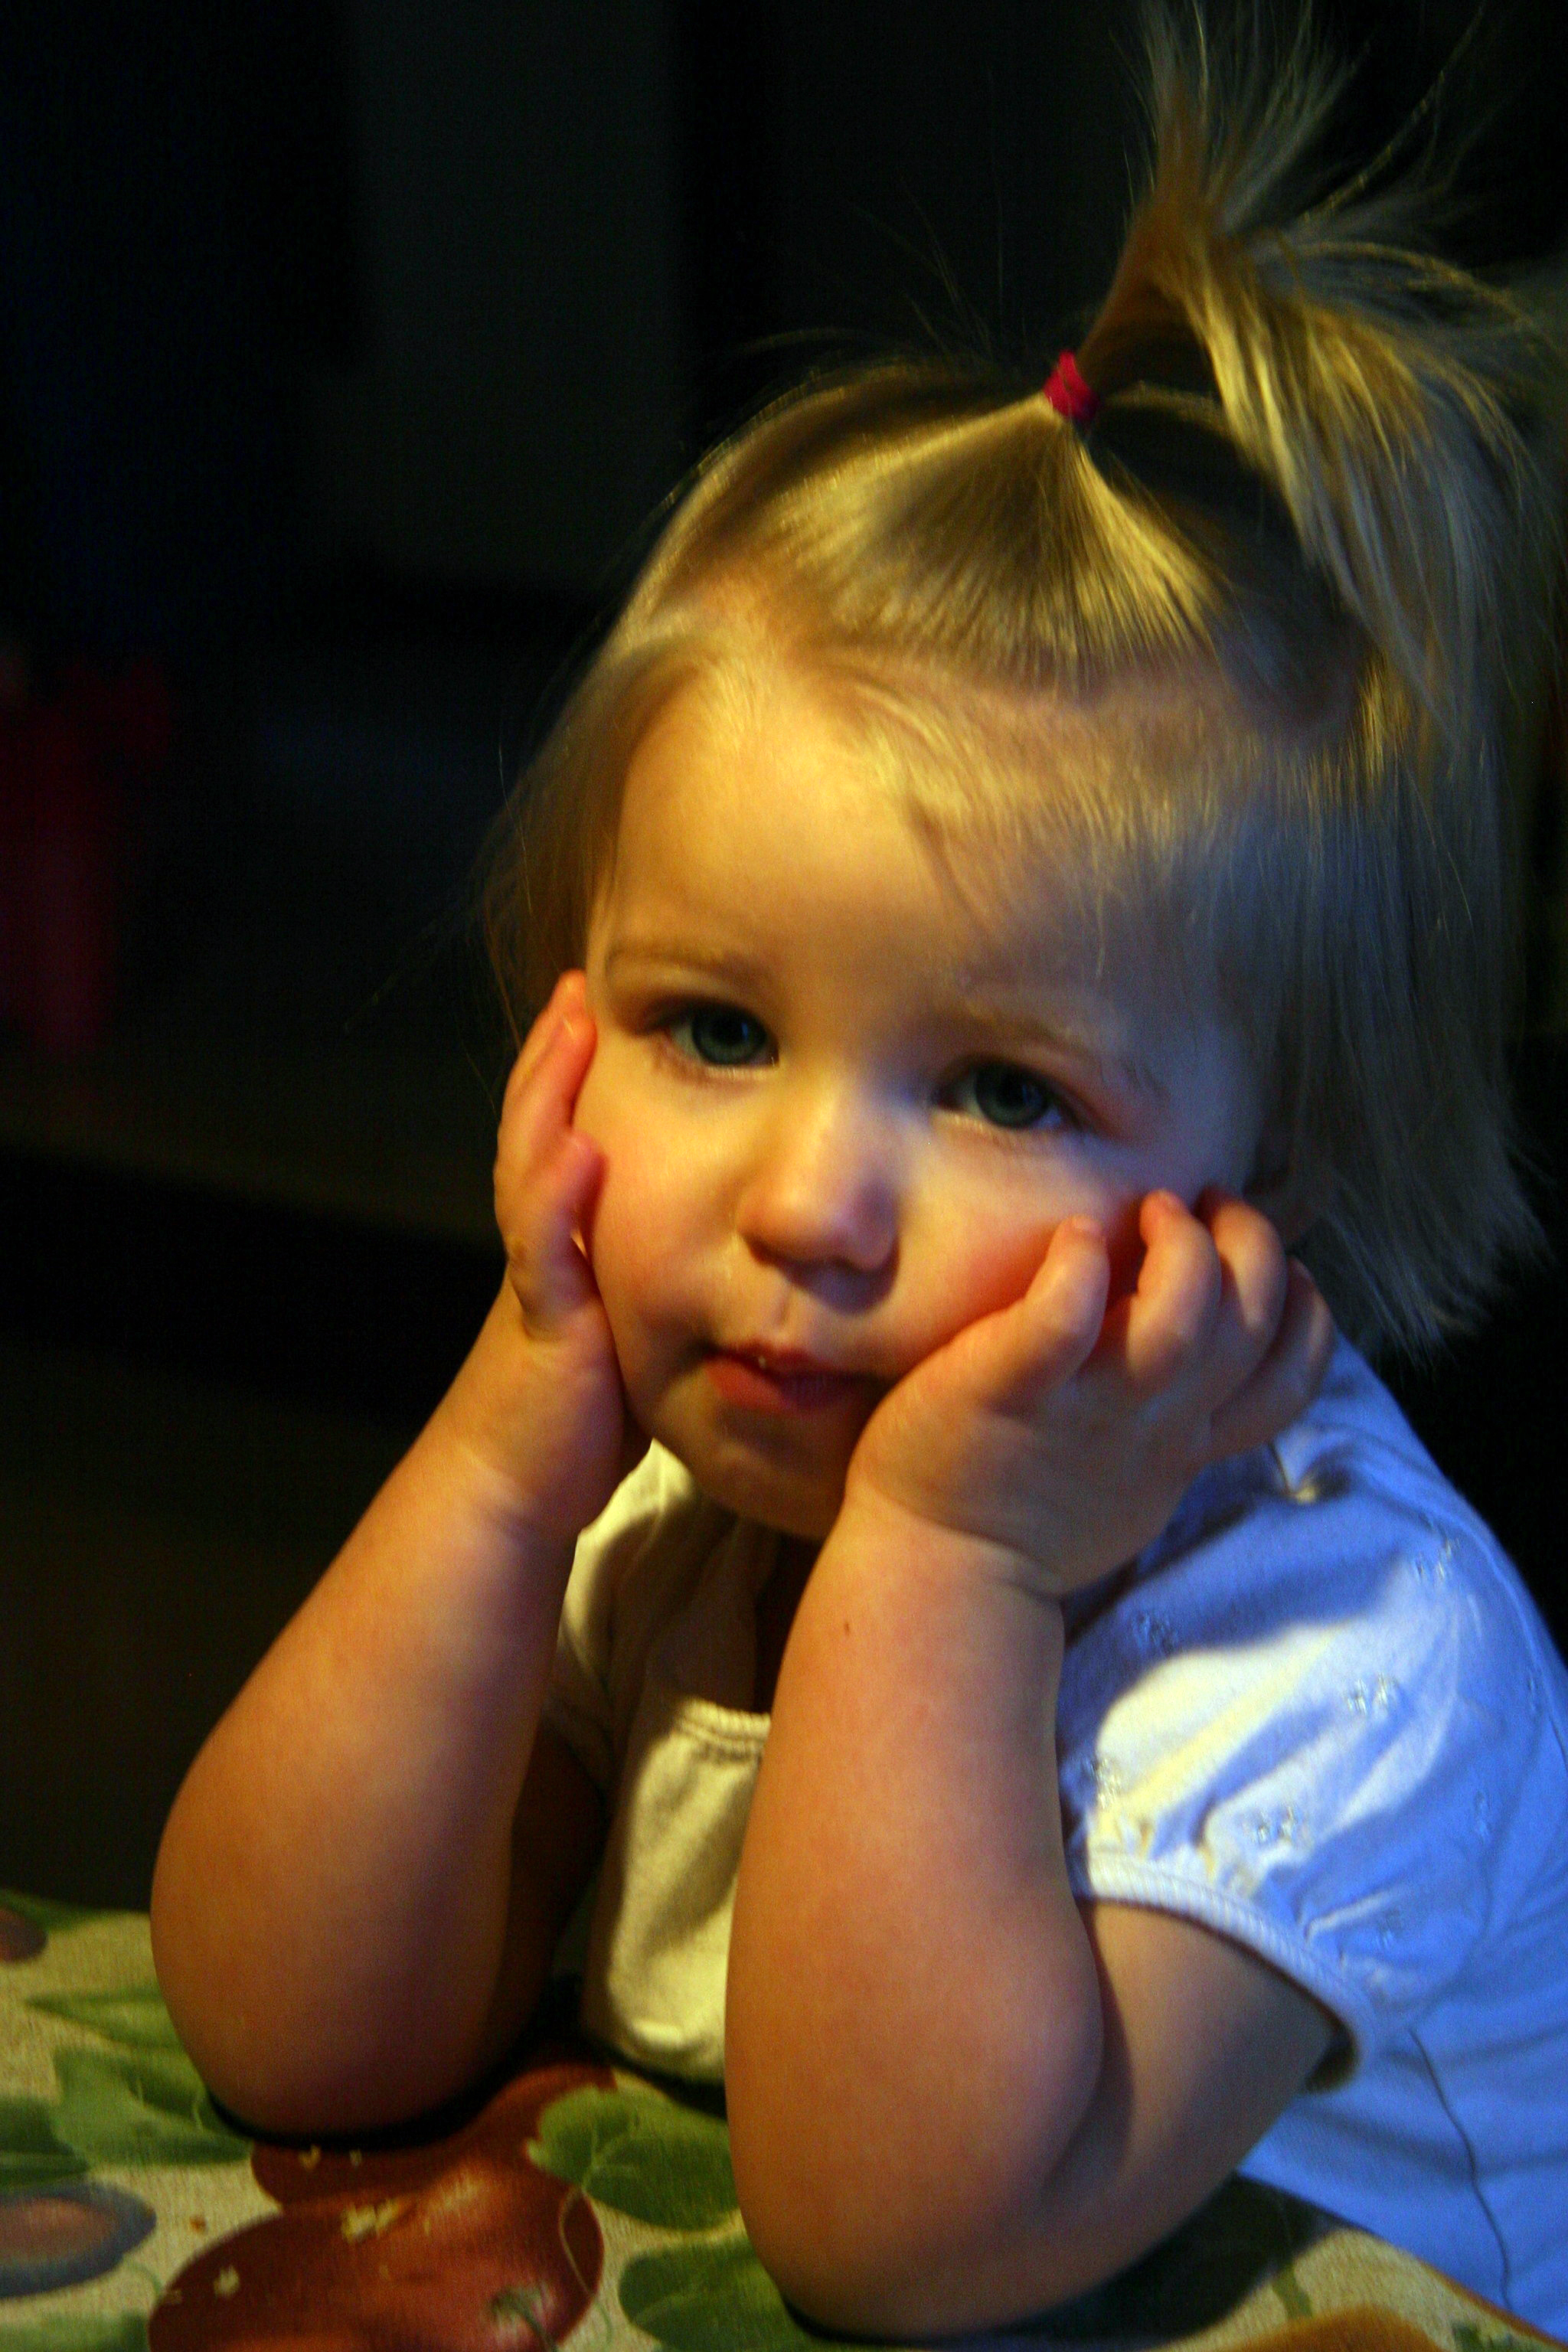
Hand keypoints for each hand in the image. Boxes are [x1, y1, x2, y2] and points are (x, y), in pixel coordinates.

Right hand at [475, 971, 643, 1539]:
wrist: (520, 1483)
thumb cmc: (586, 1415)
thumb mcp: (636, 1328)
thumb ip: (669, 1281)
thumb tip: (743, 1255)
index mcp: (569, 1239)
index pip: (568, 1134)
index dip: (577, 1072)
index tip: (602, 1005)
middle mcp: (546, 1243)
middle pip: (538, 1127)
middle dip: (555, 1055)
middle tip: (577, 987)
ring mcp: (537, 1276)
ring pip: (531, 1166)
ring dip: (546, 1094)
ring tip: (569, 1026)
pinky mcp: (541, 1321)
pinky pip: (542, 1248)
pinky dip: (554, 1196)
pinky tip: (580, 1148)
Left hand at [843, 1191, 1334, 1597]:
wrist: (939, 1573)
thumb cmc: (1029, 1512)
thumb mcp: (1136, 1480)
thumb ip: (1176, 1417)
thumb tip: (1204, 1346)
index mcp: (1184, 1439)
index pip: (1290, 1379)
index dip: (1305, 1310)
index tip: (1273, 1269)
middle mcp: (1154, 1420)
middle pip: (1253, 1321)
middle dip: (1255, 1243)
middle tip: (1206, 1206)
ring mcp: (1087, 1406)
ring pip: (1181, 1317)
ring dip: (1184, 1248)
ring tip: (1152, 1211)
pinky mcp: (1009, 1387)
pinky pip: (1061, 1317)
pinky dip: (1078, 1264)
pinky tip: (1074, 1237)